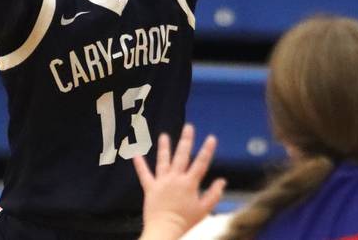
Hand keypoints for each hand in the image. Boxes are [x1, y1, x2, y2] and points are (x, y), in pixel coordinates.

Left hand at [135, 124, 225, 239]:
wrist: (164, 230)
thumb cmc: (185, 221)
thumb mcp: (204, 209)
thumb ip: (214, 194)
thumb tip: (222, 181)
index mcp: (189, 183)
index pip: (201, 163)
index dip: (207, 150)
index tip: (211, 138)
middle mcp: (175, 178)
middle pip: (182, 156)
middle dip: (186, 140)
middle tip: (188, 127)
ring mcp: (161, 182)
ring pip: (163, 161)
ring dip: (164, 147)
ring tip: (164, 136)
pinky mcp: (150, 188)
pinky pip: (144, 174)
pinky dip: (139, 164)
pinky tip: (135, 154)